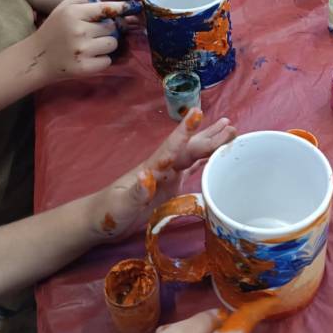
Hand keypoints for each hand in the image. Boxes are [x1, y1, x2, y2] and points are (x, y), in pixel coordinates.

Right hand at [27, 0, 141, 82]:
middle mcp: (78, 31)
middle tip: (94, 34)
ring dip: (107, 45)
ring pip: (113, 44)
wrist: (36, 59)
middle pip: (112, 27)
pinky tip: (88, 57)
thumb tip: (108, 1)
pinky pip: (108, 60)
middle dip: (108, 30)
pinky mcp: (86, 67)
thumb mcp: (63, 8)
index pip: (105, 8)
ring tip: (91, 46)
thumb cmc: (54, 30)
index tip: (134, 6)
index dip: (122, 8)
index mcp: (73, 13)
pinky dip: (101, 59)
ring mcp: (82, 50)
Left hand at [88, 109, 235, 239]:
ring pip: (193, 153)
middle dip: (209, 136)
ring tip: (229, 128)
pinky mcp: (171, 184)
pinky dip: (206, 159)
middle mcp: (164, 166)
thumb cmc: (109, 212)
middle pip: (190, 147)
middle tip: (231, 125)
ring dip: (210, 141)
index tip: (198, 112)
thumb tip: (147, 176)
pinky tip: (216, 155)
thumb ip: (135, 192)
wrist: (101, 220)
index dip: (186, 131)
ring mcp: (168, 174)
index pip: (172, 146)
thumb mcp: (121, 204)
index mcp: (153, 167)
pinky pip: (192, 168)